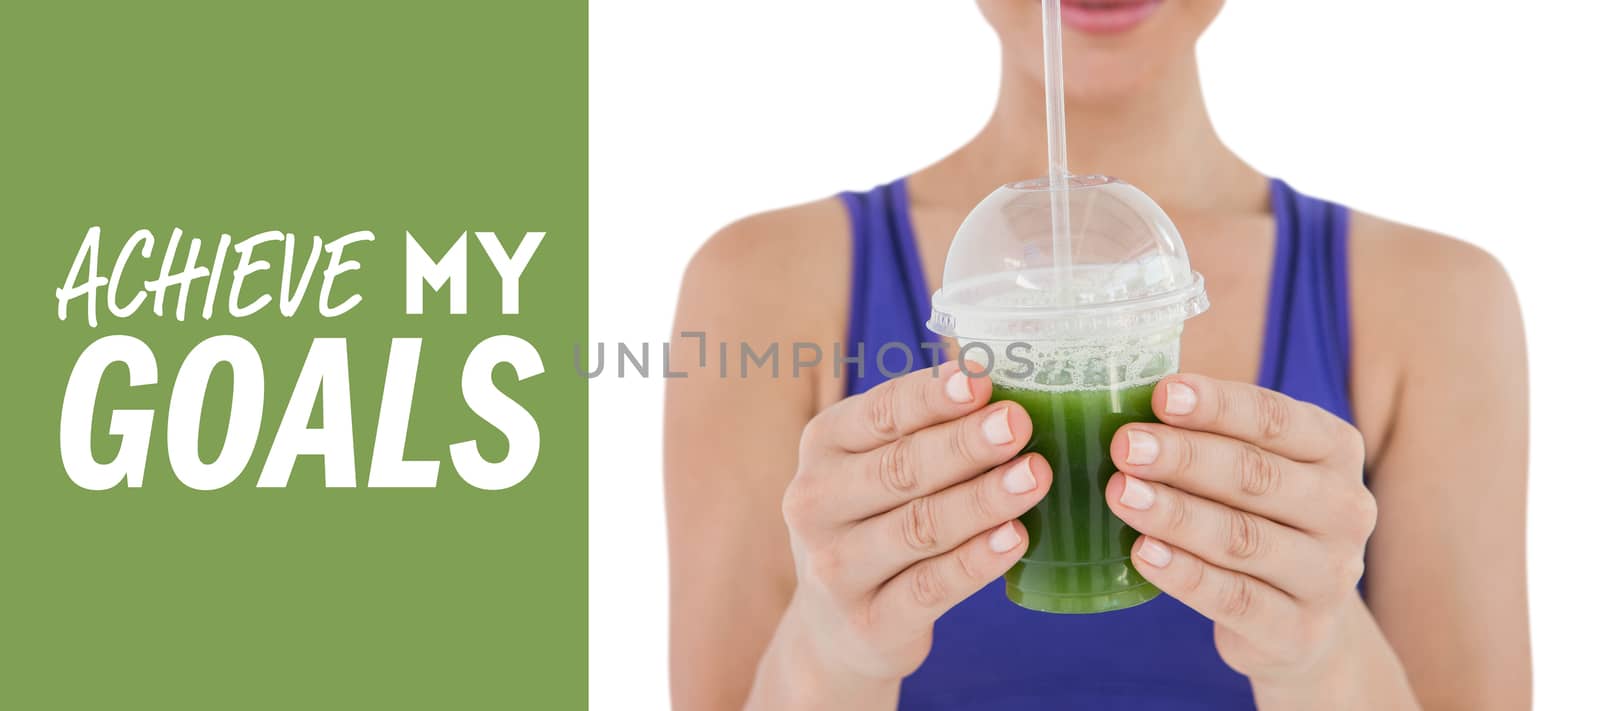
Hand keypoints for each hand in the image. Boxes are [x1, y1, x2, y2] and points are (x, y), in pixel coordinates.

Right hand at [779, 363, 1049, 682]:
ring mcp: (836, 567)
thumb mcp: (877, 463)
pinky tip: (1015, 539)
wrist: (837, 627)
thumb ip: (926, 426)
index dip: (932, 396)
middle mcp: (817, 503)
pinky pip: (930, 588)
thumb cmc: (875, 520)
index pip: (880, 413)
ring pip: (919, 527)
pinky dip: (975, 562)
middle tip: (1018, 424)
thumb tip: (1003, 378)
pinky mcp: (870, 622)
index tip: (980, 380)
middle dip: (964, 445)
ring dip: (981, 500)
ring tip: (1034, 476)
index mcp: (823, 446)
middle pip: (900, 469)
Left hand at [1105, 374, 1375, 683]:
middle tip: (1124, 446)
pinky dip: (1185, 575)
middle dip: (1184, 457)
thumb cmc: (1258, 516)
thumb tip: (1131, 402)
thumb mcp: (1252, 466)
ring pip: (1243, 539)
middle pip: (1256, 476)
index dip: (1217, 405)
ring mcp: (1329, 574)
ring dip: (1176, 514)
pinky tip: (1142, 552)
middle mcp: (1345, 509)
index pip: (1275, 419)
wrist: (1300, 618)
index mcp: (1335, 450)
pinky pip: (1235, 599)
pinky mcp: (1300, 631)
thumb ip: (1209, 434)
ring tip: (1121, 493)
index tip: (1161, 394)